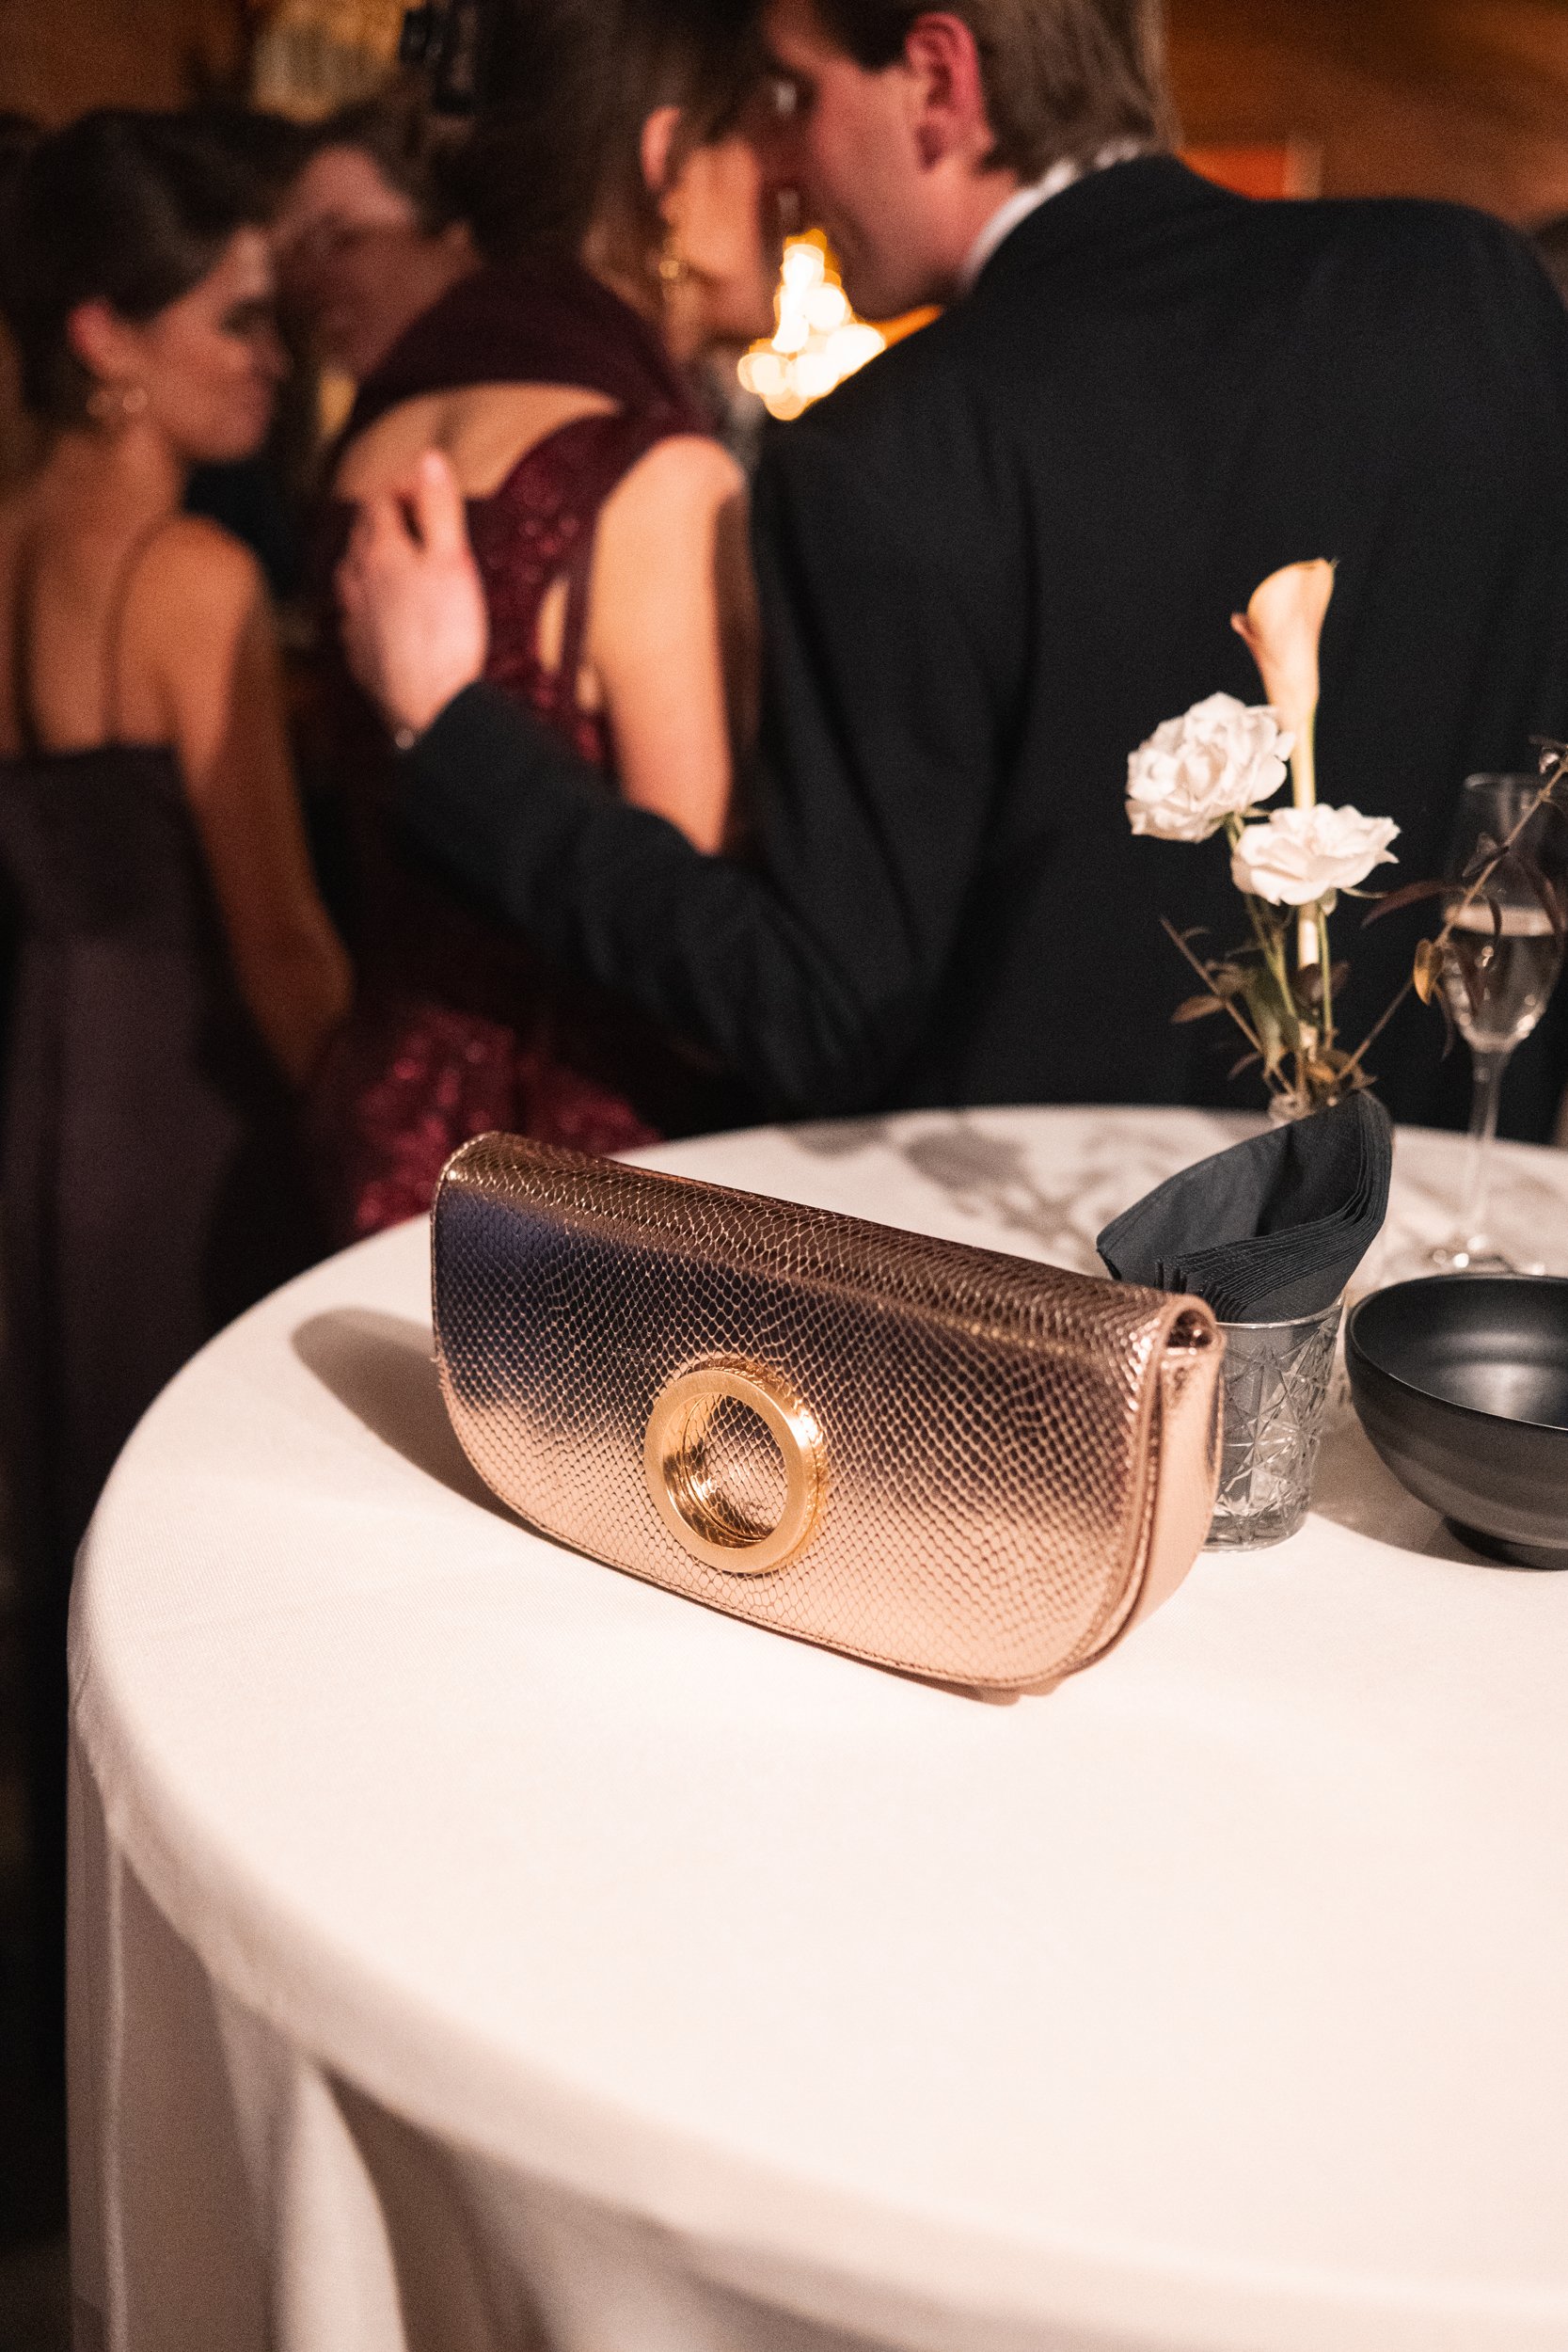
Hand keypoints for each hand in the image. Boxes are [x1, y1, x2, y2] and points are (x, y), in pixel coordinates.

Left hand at [336, 450, 488, 739]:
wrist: (431, 709)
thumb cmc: (446, 635)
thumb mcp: (453, 561)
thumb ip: (439, 508)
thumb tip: (429, 458)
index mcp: (381, 553)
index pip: (379, 501)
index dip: (401, 486)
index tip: (426, 487)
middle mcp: (358, 582)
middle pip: (361, 535)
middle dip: (384, 519)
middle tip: (413, 517)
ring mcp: (354, 620)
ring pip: (350, 575)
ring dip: (368, 559)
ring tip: (391, 559)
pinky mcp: (359, 655)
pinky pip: (353, 617)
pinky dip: (366, 604)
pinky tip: (380, 614)